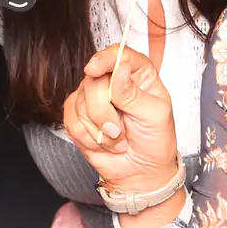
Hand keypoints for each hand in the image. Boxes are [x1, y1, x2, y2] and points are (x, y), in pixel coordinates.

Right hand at [60, 45, 179, 189]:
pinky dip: (88, 137)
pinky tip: (103, 143)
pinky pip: (72, 119)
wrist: (142, 173)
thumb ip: (134, 93)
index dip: (105, 59)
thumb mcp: (155, 115)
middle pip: (94, 79)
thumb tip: (120, 70)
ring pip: (80, 101)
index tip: (95, 69)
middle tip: (118, 130)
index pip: (119, 54)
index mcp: (138, 75)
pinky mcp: (79, 116)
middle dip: (103, 110)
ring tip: (117, 139)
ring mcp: (94, 99)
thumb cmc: (155, 142)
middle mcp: (114, 83)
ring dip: (99, 128)